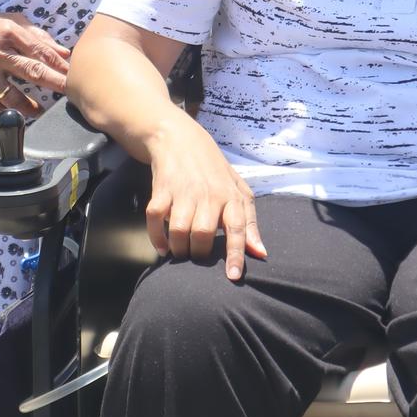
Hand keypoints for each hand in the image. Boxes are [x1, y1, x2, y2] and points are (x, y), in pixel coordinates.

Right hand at [0, 2, 71, 116]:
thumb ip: (36, 36)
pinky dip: (5, 113)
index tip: (73, 73)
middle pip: (31, 71)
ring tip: (41, 111)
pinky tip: (15, 114)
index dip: (59, 64)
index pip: (40, 50)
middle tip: (69, 92)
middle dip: (54, 83)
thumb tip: (63, 52)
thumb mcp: (9, 21)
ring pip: (11, 95)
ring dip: (30, 106)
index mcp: (7, 31)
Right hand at [144, 112, 266, 280]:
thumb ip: (249, 223)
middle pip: (203, 234)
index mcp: (231, 195)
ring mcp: (183, 191)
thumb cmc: (214, 171)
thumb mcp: (238, 191)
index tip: (233, 277)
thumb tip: (261, 253)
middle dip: (199, 253)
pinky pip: (155, 219)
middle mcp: (208, 193)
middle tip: (198, 256)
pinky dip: (157, 238)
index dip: (235, 254)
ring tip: (181, 251)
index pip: (238, 227)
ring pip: (179, 230)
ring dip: (178, 248)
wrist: (180, 139)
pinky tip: (163, 246)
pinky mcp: (161, 189)